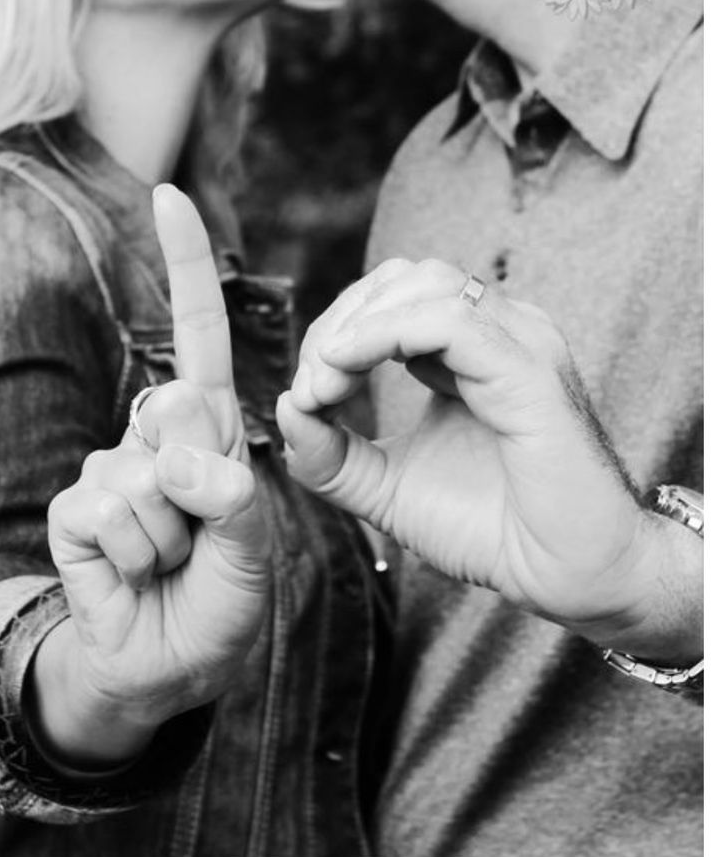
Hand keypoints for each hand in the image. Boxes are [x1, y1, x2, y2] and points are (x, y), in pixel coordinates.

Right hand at [37, 186, 269, 766]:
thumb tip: (179, 461)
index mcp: (208, 426)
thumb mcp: (251, 543)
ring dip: (170, 538)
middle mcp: (157, 435)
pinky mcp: (75, 510)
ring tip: (174, 561)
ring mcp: (112, 468)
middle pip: (173, 408)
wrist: (173, 660)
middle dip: (199, 484)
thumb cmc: (222, 593)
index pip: (196, 334)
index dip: (184, 267)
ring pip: (143, 478)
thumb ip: (230, 497)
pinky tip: (135, 572)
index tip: (168, 195)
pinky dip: (133, 555)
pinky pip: (105, 514)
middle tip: (202, 534)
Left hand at [277, 259, 701, 659]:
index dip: (336, 333)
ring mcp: (520, 343)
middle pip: (402, 279)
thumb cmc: (493, 531)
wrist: (570, 578)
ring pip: (424, 284)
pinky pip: (448, 320)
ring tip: (324, 384)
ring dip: (356, 324)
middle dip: (340, 321)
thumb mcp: (388, 489)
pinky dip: (381, 335)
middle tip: (310, 385)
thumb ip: (333, 455)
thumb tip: (285, 408)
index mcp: (472, 351)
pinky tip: (345, 370)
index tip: (305, 396)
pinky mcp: (529, 370)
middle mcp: (500, 333)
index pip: (392, 300)